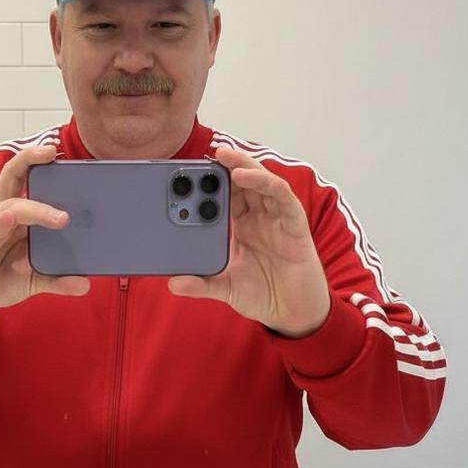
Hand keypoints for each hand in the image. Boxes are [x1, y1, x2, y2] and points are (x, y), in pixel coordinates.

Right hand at [0, 146, 89, 320]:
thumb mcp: (31, 280)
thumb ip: (56, 279)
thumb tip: (85, 284)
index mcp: (15, 214)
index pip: (29, 180)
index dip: (42, 164)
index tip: (62, 153)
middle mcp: (0, 212)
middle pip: (13, 175)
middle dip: (31, 159)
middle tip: (52, 152)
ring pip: (10, 205)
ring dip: (36, 209)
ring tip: (61, 218)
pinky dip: (0, 222)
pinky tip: (10, 219)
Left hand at [168, 146, 330, 336]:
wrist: (293, 312)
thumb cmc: (263, 294)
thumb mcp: (225, 289)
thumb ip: (201, 284)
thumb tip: (173, 283)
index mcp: (242, 226)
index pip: (224, 196)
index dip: (209, 183)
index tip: (186, 174)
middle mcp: (260, 217)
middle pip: (242, 182)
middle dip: (225, 166)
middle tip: (205, 154)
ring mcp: (277, 218)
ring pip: (261, 181)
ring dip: (243, 166)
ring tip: (222, 157)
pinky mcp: (294, 224)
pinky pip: (281, 196)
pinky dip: (264, 183)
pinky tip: (245, 178)